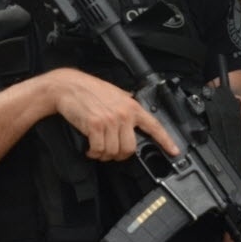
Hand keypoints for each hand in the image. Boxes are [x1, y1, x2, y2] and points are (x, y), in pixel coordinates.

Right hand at [45, 68, 178, 160]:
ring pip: (113, 151)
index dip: (166, 141)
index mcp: (131, 106)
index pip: (154, 126)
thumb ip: (126, 103)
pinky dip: (93, 152)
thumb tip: (134, 114)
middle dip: (119, 154)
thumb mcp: (114, 92)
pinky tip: (90, 148)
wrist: (66, 86)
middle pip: (130, 148)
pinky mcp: (95, 125)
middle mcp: (123, 114)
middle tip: (110, 151)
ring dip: (103, 154)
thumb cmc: (87, 89)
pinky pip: (99, 149)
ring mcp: (109, 120)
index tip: (174, 151)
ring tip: (97, 148)